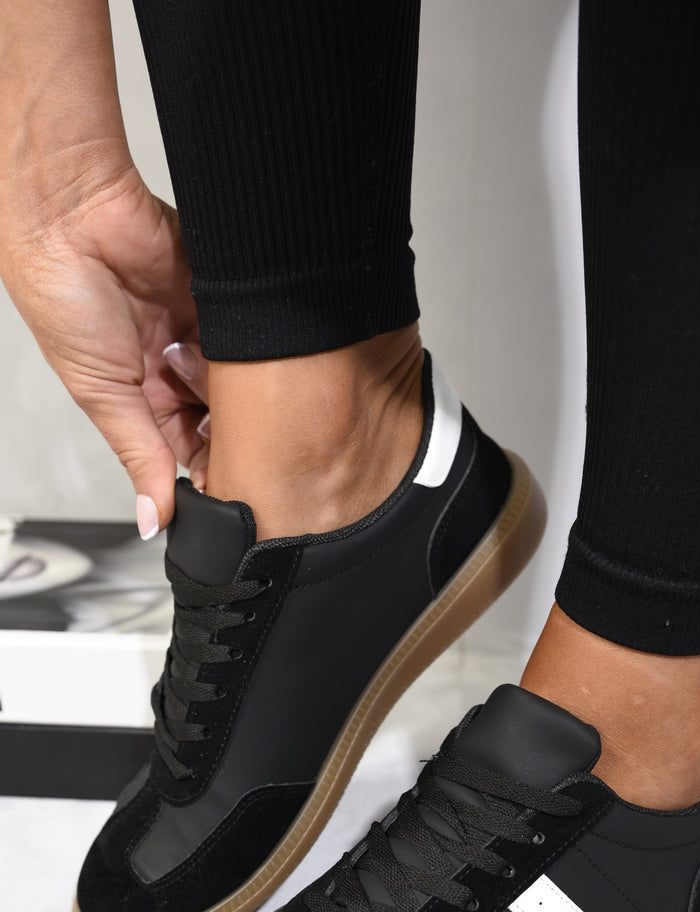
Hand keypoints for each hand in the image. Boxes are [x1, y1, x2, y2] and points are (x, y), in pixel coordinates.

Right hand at [0, 167, 208, 534]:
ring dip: (229, 379)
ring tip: (189, 354)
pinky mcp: (223, 300)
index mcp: (141, 397)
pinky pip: (251, 335)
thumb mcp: (103, 394)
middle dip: (224, 421)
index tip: (228, 479)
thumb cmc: (63, 297)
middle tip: (214, 411)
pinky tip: (227, 340)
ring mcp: (202, 333)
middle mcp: (173, 368)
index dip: (210, 463)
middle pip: (224, 416)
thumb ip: (139, 458)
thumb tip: (151, 521)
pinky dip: (244, 343)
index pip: (191, 448)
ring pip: (243, 379)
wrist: (74, 217)